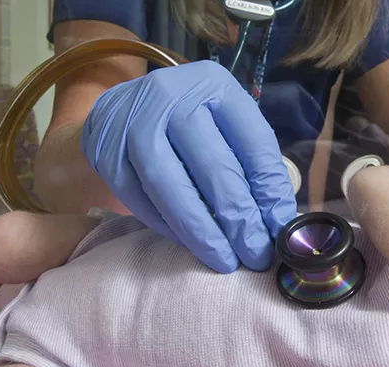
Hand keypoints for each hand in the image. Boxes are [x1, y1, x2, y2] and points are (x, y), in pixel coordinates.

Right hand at [80, 60, 298, 272]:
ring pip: (172, 187)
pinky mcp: (107, 154)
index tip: (280, 230)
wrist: (119, 108)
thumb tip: (277, 222)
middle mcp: (172, 97)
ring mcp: (134, 124)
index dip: (270, 192)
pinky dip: (169, 228)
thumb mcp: (223, 123)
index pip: (253, 143)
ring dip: (202, 232)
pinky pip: (142, 201)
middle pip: (214, 167)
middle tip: (257, 256)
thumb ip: (251, 163)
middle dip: (240, 220)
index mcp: (214, 85)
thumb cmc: (187, 121)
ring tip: (225, 260)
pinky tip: (190, 244)